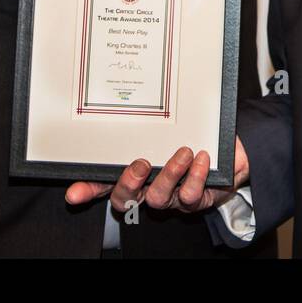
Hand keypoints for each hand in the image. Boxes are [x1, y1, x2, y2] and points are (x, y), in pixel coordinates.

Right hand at [65, 137, 249, 214]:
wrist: (227, 155)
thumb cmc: (188, 140)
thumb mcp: (165, 131)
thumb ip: (142, 126)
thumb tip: (119, 102)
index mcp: (136, 174)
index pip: (103, 184)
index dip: (87, 191)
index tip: (74, 194)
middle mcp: (148, 189)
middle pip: (125, 198)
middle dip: (130, 183)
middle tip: (142, 163)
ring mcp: (170, 198)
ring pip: (159, 198)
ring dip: (171, 174)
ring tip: (184, 153)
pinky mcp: (194, 200)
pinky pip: (190, 196)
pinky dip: (197, 176)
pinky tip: (202, 158)